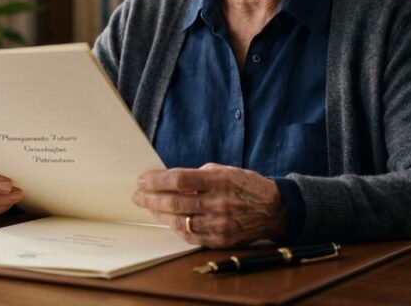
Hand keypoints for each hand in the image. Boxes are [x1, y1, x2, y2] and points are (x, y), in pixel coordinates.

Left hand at [131, 163, 285, 247]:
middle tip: (137, 195)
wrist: (274, 209)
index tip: (142, 179)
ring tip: (149, 206)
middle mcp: (218, 203)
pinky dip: (176, 227)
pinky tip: (167, 220)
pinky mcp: (220, 240)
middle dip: (151, 198)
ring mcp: (219, 224)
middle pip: (175, 202)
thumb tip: (168, 180)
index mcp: (219, 181)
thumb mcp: (224, 170)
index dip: (157, 180)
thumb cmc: (245, 185)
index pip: (180, 180)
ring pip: (179, 221)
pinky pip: (190, 235)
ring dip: (159, 213)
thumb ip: (198, 175)